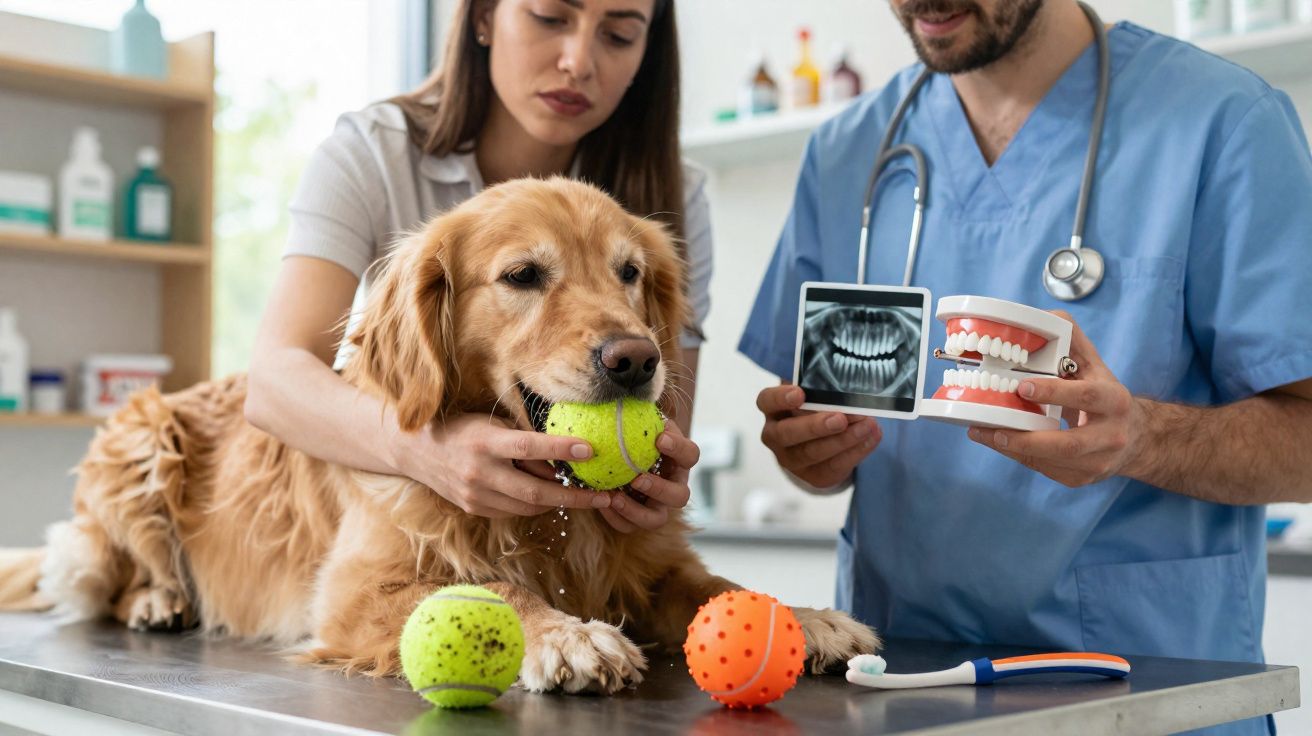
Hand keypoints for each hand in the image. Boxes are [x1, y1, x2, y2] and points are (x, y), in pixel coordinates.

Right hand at [395, 413, 612, 517]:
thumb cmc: (463, 428)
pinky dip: (534, 505)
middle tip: (605, 497)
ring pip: (528, 506)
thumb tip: (563, 453)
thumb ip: (523, 439)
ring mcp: (475, 495)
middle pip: (535, 492)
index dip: (561, 449)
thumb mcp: (492, 423)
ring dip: (558, 502)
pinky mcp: (474, 508)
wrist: (416, 450)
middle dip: (575, 497)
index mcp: (485, 442)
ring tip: (584, 495)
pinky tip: (550, 496)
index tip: (590, 450)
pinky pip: (513, 511)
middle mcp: (479, 472)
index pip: (529, 447)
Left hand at [599, 420, 698, 532]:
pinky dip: (616, 517)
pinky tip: (601, 502)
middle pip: (680, 496)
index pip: (691, 454)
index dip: (679, 448)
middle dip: (660, 488)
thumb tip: (629, 395)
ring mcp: (658, 507)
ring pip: (657, 518)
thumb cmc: (628, 435)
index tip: (659, 439)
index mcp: (679, 461)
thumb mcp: (636, 422)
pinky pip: (630, 526)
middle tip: (638, 477)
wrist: (611, 456)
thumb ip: (639, 415)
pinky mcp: (637, 520)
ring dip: (637, 510)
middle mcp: (674, 486)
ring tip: (615, 496)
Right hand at [756, 383, 880, 489]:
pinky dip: (856, 451)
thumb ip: (821, 388)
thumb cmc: (815, 408)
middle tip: (841, 419)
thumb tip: (845, 382)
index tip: (800, 393)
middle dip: (815, 426)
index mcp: (773, 409)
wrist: (820, 443)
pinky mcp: (813, 476)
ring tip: (867, 425)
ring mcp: (792, 459)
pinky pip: (833, 466)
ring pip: (813, 453)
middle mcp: (776, 436)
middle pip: (788, 433)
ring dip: (843, 439)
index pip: (767, 401)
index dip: (780, 398)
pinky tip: (871, 437)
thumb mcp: (814, 394)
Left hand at [967, 310, 1144, 486]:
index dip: (1055, 393)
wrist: (1136, 438)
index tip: (1022, 387)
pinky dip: (1019, 456)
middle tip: (990, 427)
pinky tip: (998, 442)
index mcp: (1114, 401)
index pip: (1087, 396)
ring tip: (982, 434)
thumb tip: (1040, 318)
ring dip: (1013, 449)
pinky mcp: (1082, 478)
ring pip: (1052, 462)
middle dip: (1027, 438)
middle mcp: (1111, 435)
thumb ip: (1071, 340)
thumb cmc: (1105, 395)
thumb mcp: (1095, 365)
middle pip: (1069, 444)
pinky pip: (1045, 470)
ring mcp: (1098, 462)